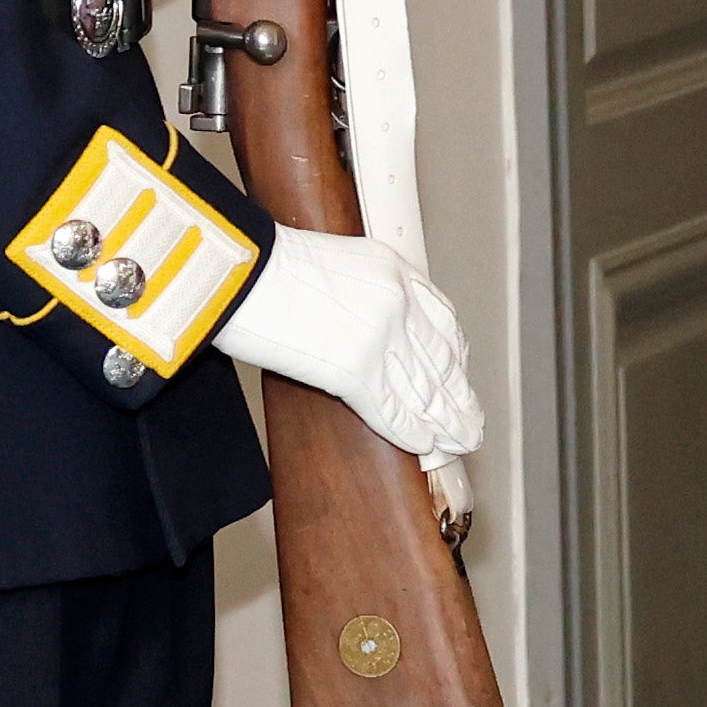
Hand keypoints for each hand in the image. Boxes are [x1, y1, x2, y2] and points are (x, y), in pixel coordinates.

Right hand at [214, 221, 479, 470]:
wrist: (237, 269)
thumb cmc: (262, 264)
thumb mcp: (331, 260)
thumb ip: (360, 290)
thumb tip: (361, 325)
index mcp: (394, 271)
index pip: (443, 322)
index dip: (456, 357)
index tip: (460, 375)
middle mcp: (397, 304)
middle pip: (442, 363)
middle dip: (459, 399)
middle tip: (469, 422)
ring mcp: (380, 340)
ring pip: (426, 392)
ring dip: (446, 423)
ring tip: (459, 442)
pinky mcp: (354, 371)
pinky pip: (392, 410)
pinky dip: (411, 432)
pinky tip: (424, 445)